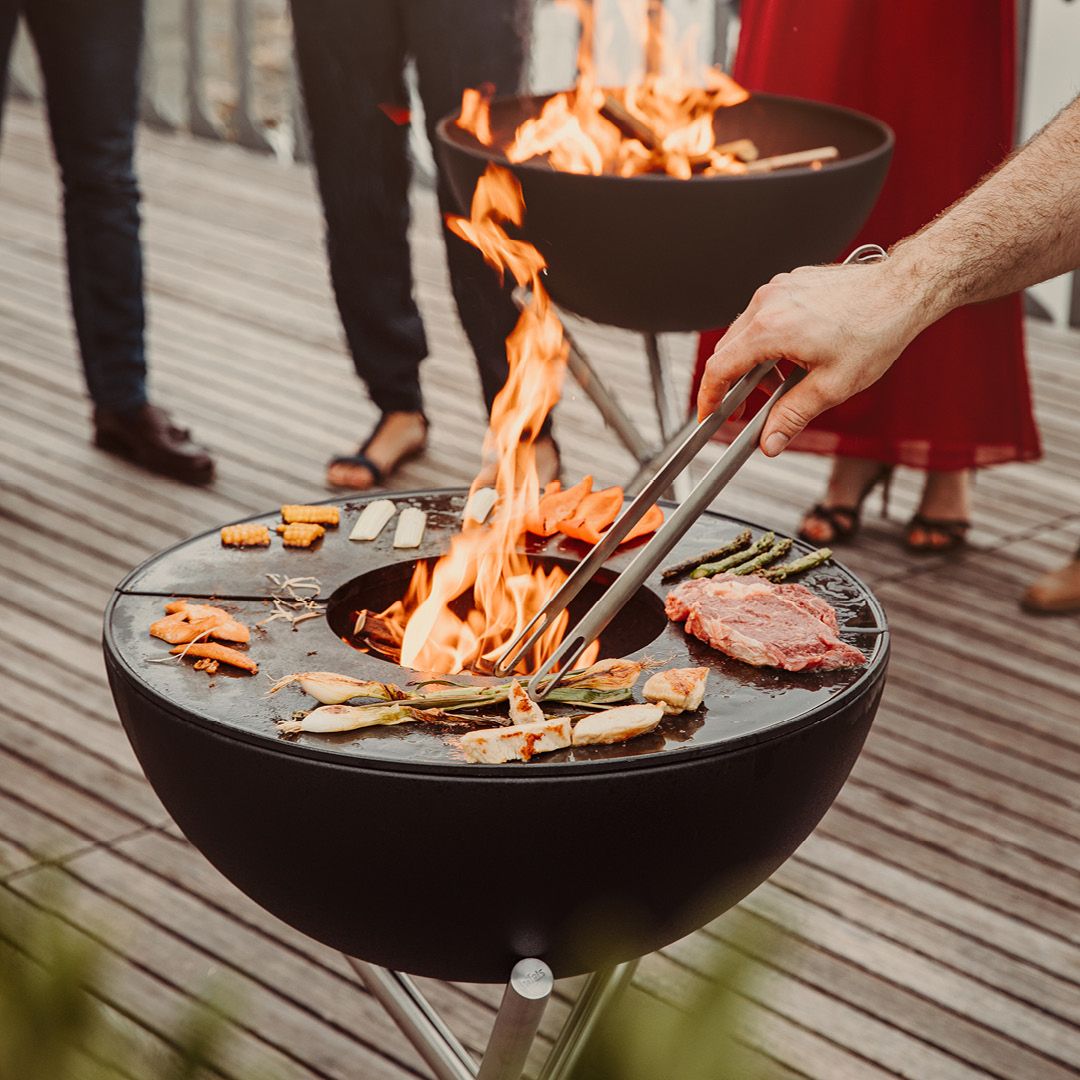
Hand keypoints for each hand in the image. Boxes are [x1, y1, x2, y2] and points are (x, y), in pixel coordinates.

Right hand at [696, 259, 924, 454]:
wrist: (903, 289)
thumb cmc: (875, 329)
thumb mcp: (832, 386)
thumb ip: (792, 416)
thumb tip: (769, 442)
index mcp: (771, 329)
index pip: (719, 368)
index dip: (708, 397)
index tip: (708, 415)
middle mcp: (767, 303)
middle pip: (727, 351)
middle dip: (730, 385)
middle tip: (742, 412)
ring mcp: (777, 289)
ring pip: (744, 333)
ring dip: (750, 362)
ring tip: (775, 385)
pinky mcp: (790, 283)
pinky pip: (763, 316)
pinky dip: (766, 341)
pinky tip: (791, 358)